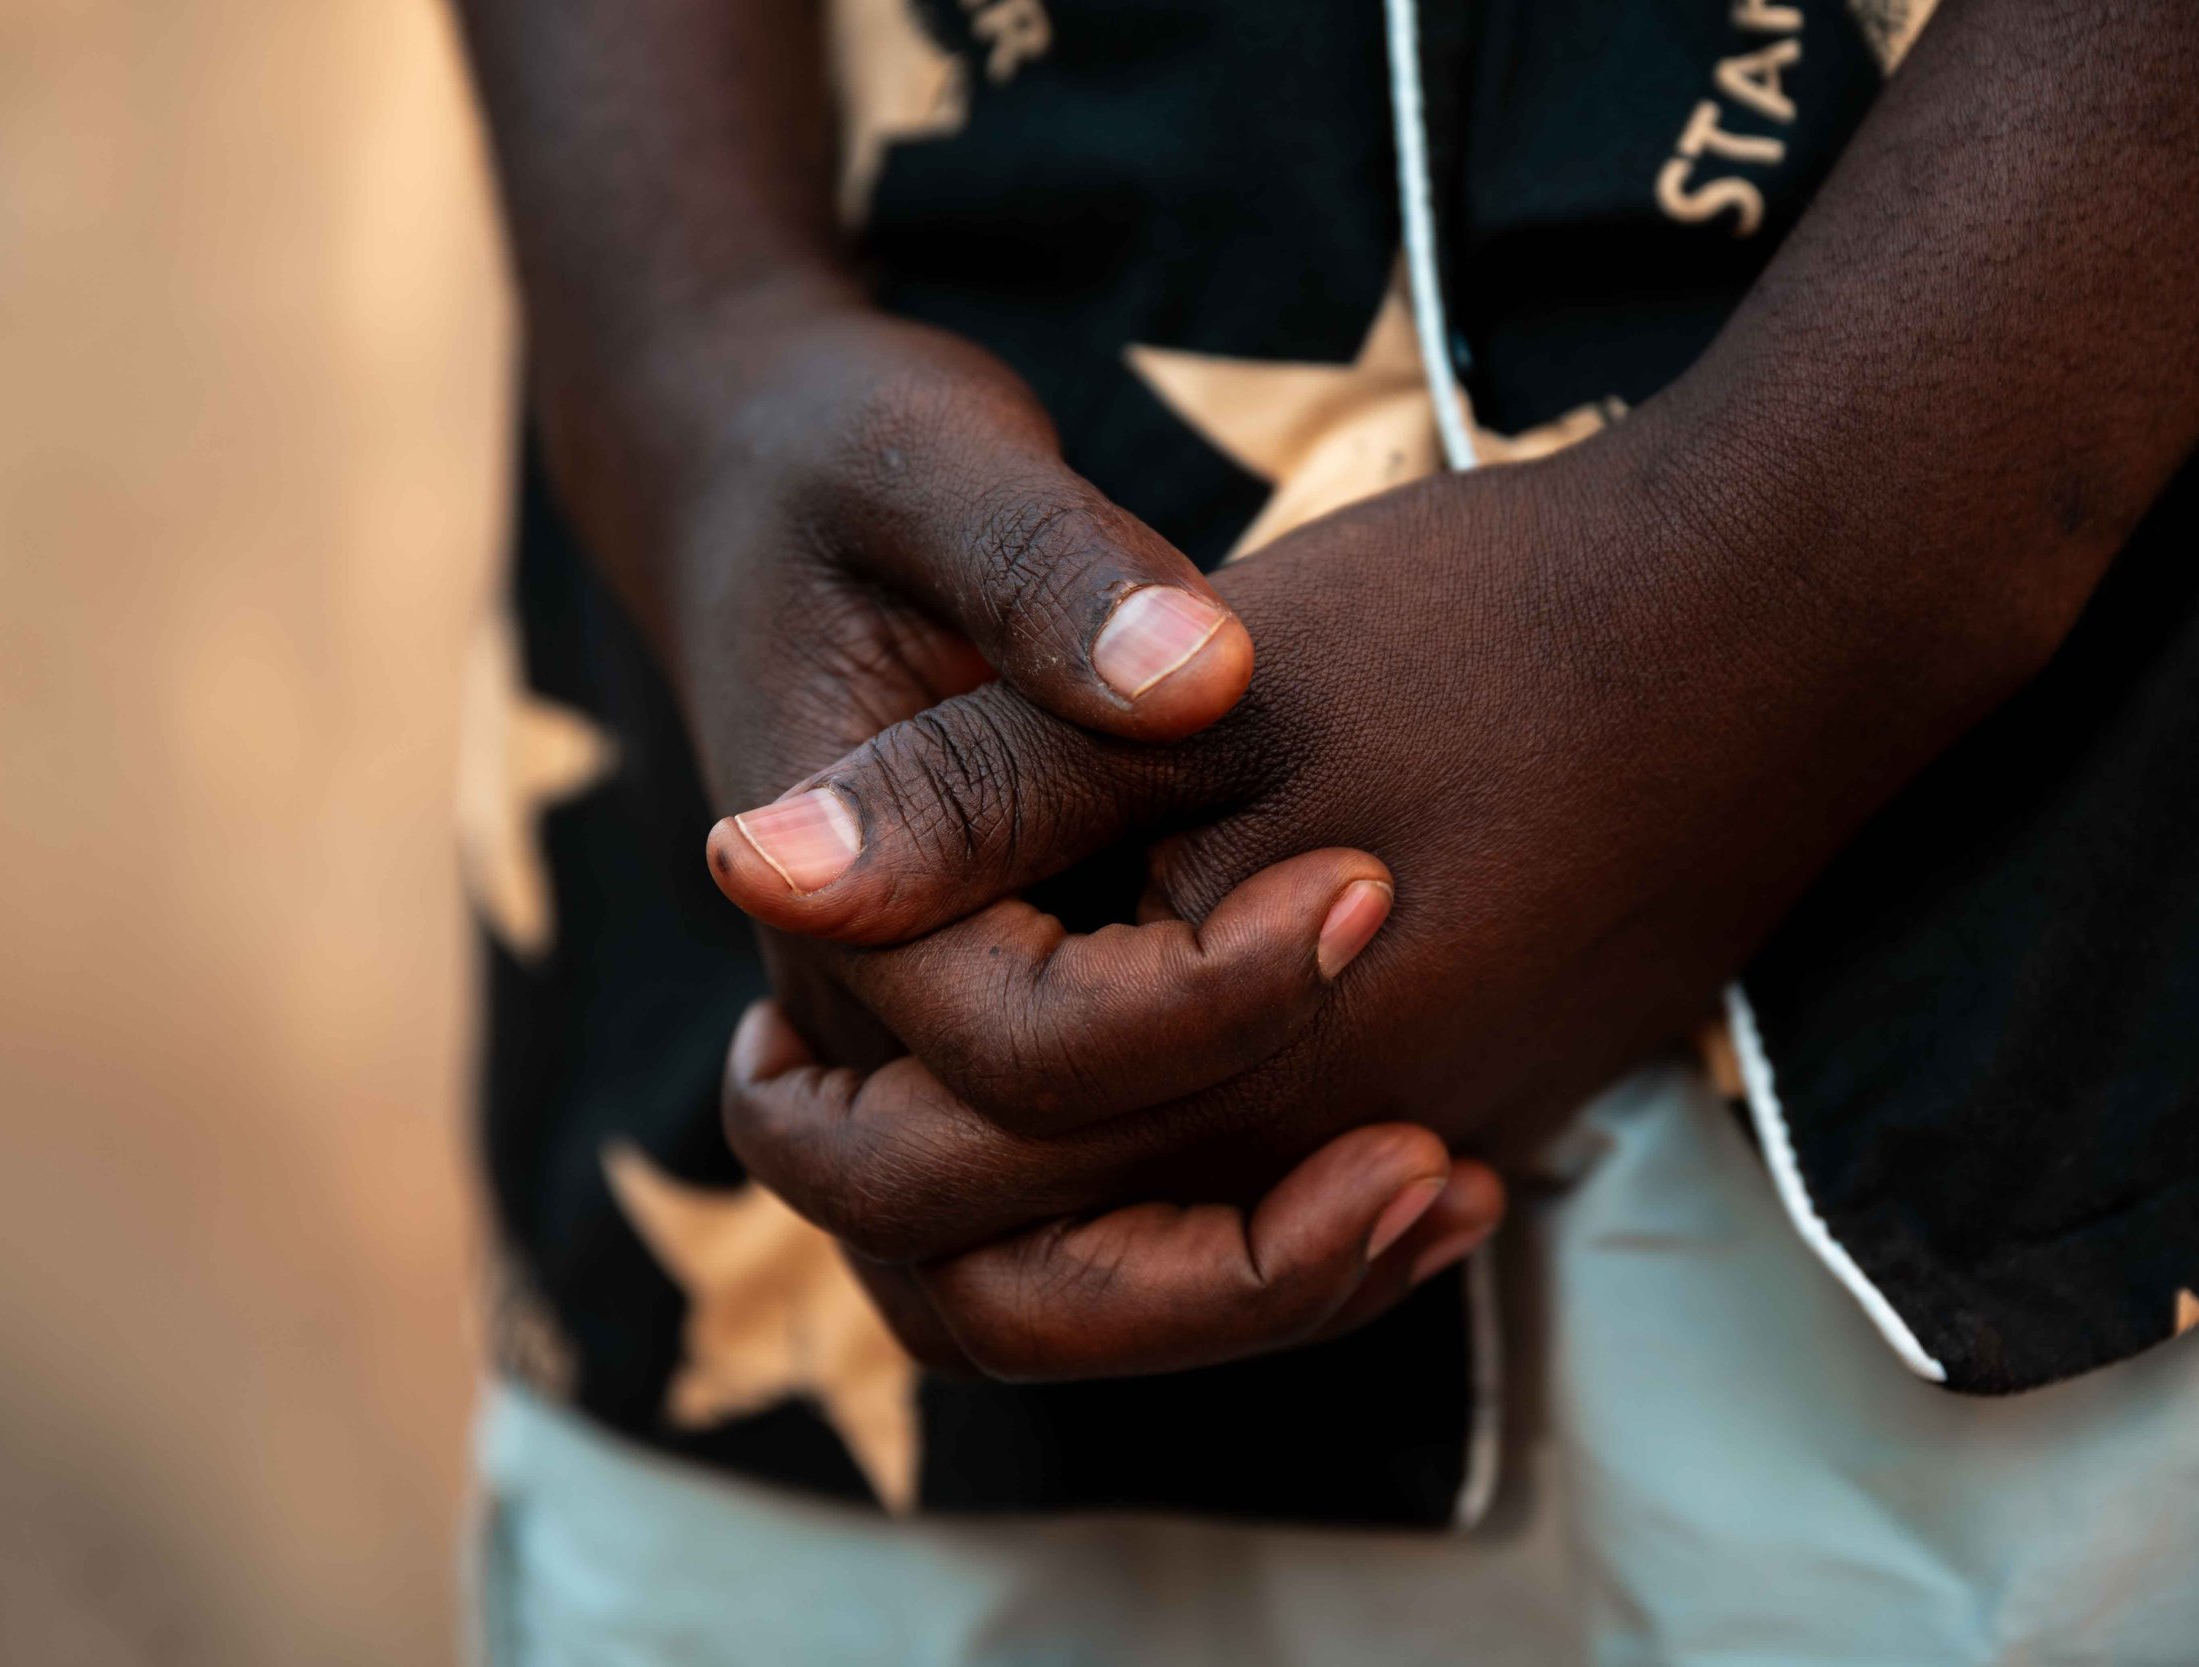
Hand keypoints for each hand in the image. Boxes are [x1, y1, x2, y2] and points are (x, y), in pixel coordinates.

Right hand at [533, 285, 1509, 1364]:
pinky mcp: (983, 1054)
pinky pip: (1078, 1239)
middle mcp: (852, 1022)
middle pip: (982, 1269)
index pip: (1016, 1050)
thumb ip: (1054, 575)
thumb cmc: (852, 467)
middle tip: (1426, 1163)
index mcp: (833, 898)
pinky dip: (1231, 1250)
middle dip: (1216, 1259)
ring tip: (1437, 1195)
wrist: (761, 490)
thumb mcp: (940, 470)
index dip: (1210, 999)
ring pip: (1020, 1299)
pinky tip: (1423, 1168)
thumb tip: (1201, 681)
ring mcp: (908, 1059)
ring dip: (1225, 1296)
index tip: (1373, 888)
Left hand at [705, 399, 2049, 1373]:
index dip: (826, 1099)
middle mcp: (1340, 1157)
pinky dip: (1176, 1159)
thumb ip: (969, 804)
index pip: (956, 1169)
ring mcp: (1442, 1137)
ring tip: (941, 1076)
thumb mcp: (1189, 700)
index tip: (782, 983)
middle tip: (795, 1069)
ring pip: (1171, 1245)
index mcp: (1237, 1070)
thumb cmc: (1495, 631)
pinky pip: (1292, 1187)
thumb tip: (749, 866)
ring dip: (1029, 1192)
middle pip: (1046, 1270)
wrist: (1791, 621)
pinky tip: (1142, 1055)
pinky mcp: (1502, 1092)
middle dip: (898, 1181)